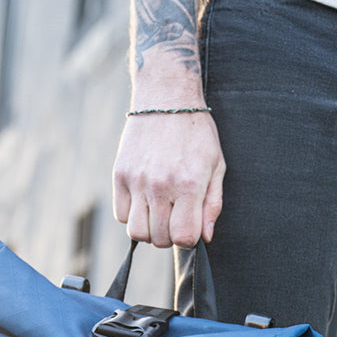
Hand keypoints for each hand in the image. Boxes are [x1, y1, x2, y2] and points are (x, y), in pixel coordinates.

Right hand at [112, 112, 225, 248]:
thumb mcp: (217, 166)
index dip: (189, 239)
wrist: (165, 96)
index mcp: (188, 184)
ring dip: (149, 229)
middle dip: (169, 235)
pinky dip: (131, 215)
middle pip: (159, 239)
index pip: (184, 238)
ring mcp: (137, 180)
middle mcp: (160, 185)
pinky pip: (120, 214)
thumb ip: (213, 205)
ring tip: (158, 212)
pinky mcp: (119, 174)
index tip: (190, 225)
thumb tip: (205, 237)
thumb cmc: (196, 132)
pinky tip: (143, 201)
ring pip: (137, 232)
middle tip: (175, 217)